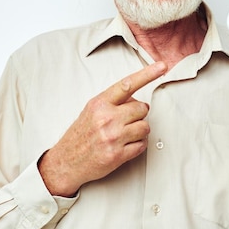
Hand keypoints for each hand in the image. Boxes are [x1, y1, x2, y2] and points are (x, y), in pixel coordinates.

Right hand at [38, 61, 166, 195]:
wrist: (66, 161)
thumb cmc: (80, 134)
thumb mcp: (91, 110)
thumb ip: (113, 102)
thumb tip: (135, 98)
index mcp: (100, 103)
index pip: (128, 84)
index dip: (147, 74)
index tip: (161, 66)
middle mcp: (107, 118)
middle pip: (142, 109)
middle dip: (139, 114)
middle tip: (127, 121)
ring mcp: (113, 137)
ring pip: (145, 127)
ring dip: (140, 131)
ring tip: (125, 134)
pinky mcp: (118, 155)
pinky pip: (142, 145)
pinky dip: (138, 145)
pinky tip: (125, 146)